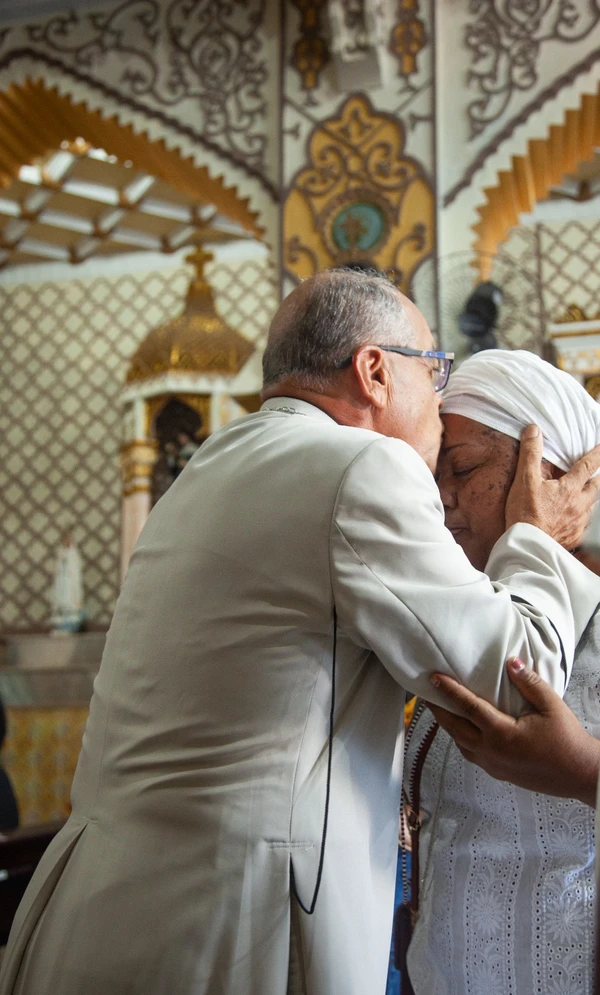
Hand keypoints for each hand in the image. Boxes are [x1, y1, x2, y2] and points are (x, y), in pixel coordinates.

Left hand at [426, 659, 599, 806]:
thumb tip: (510, 663)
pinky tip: (463, 731)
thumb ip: (529, 683)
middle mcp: (491, 751)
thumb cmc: (568, 740)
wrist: (581, 775)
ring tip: (440, 709)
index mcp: (502, 734)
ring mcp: (493, 765)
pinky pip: (471, 754)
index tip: (433, 678)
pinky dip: (461, 740)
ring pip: (460, 744)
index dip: (449, 691)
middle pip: (454, 728)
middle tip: (425, 694)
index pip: (468, 707)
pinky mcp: (499, 773)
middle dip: (438, 710)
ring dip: (448, 726)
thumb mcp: (552, 706)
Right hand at [505, 424, 599, 548]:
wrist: (528, 546)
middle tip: (596, 473)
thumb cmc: (526, 513)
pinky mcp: (574, 537)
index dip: (597, 454)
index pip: (588, 466)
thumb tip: (534, 431)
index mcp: (570, 488)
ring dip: (589, 498)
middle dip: (598, 478)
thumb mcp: (525, 480)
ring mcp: (579, 522)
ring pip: (591, 506)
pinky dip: (581, 519)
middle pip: (597, 487)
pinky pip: (583, 526)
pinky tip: (573, 519)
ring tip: (582, 495)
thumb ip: (530, 454)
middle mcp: (580, 505)